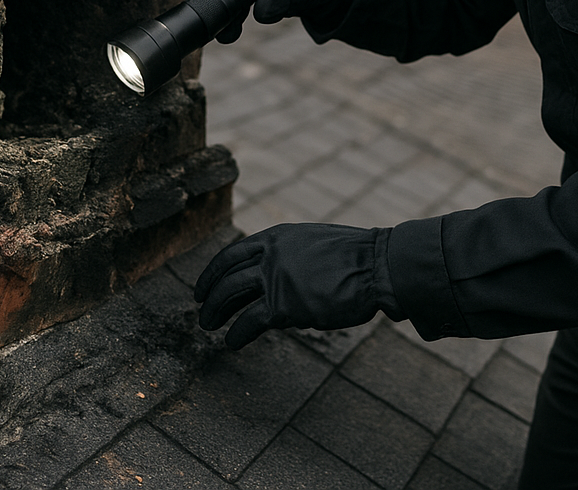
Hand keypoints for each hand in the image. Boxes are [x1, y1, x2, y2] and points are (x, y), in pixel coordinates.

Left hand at [195, 223, 404, 348]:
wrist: (375, 266)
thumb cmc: (355, 257)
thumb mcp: (314, 243)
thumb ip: (291, 254)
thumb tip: (280, 273)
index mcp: (277, 236)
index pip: (233, 252)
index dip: (214, 270)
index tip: (204, 284)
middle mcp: (270, 254)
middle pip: (226, 274)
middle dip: (209, 293)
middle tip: (201, 308)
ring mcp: (275, 278)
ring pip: (230, 294)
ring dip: (215, 311)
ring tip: (209, 326)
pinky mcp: (283, 306)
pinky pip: (248, 321)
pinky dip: (236, 333)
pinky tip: (232, 342)